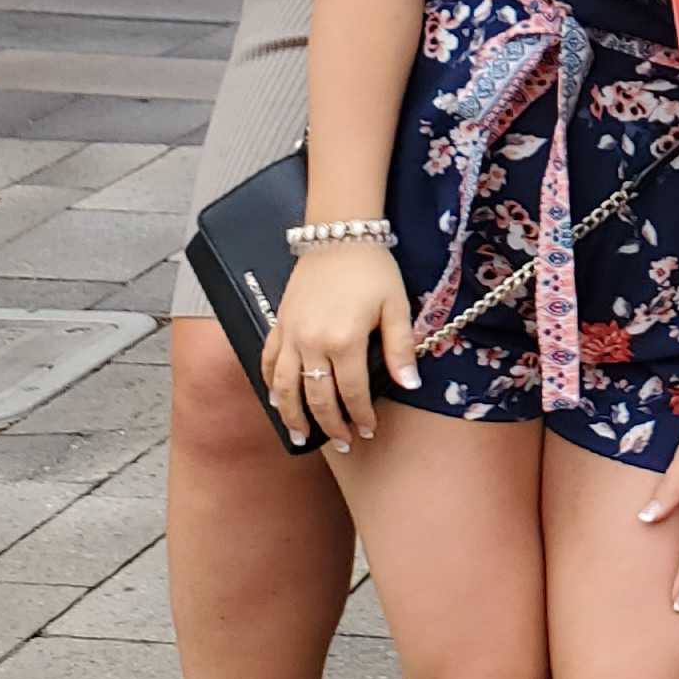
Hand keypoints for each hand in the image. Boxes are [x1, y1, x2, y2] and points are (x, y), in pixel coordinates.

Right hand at [263, 240, 413, 448]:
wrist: (338, 235)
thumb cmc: (372, 269)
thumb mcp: (396, 307)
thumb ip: (400, 348)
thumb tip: (410, 383)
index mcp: (344, 341)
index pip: (352, 393)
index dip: (360, 416)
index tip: (368, 431)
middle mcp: (312, 343)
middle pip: (317, 397)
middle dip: (331, 426)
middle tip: (343, 443)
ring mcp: (290, 335)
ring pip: (285, 387)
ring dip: (292, 415)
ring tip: (301, 436)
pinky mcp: (279, 324)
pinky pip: (268, 361)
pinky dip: (270, 384)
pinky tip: (276, 399)